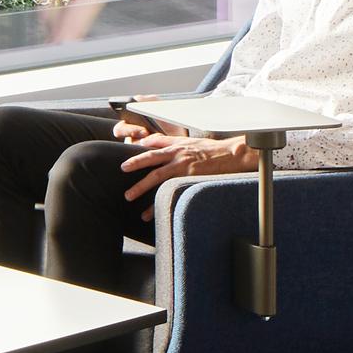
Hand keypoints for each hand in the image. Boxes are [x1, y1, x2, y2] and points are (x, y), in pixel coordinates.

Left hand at [121, 130, 255, 200]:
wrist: (230, 154)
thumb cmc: (209, 149)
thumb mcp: (186, 140)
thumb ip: (166, 141)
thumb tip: (146, 142)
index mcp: (175, 145)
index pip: (151, 147)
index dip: (136, 154)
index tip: (124, 164)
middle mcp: (177, 154)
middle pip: (150, 160)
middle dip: (134, 166)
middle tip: (121, 172)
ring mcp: (183, 166)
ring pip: (157, 177)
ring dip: (142, 188)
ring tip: (129, 198)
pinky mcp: (190, 177)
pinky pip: (171, 190)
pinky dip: (159, 201)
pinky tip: (151, 212)